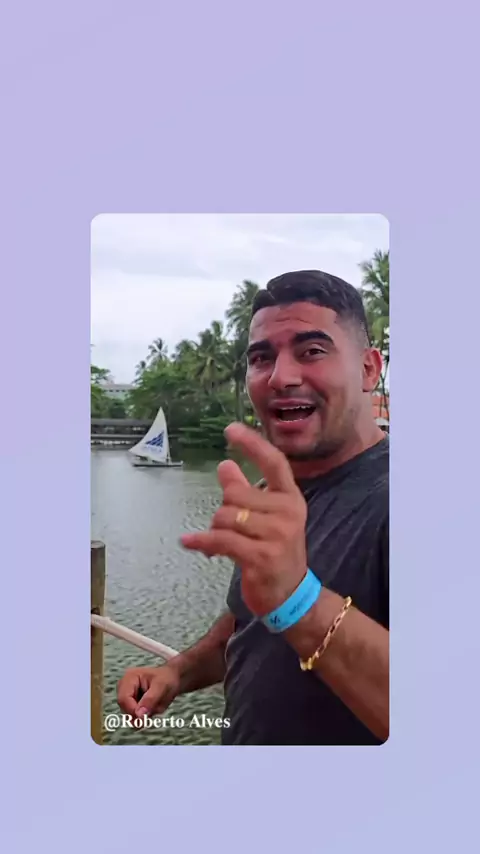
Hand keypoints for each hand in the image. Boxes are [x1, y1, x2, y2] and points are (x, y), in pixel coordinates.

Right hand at [117, 664, 180, 718]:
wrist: (171, 679)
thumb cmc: (167, 679)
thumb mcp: (162, 687)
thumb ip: (150, 700)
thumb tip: (139, 715)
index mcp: (129, 677)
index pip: (123, 699)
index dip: (133, 711)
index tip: (145, 718)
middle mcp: (123, 686)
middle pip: (124, 707)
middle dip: (138, 714)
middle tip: (153, 712)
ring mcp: (125, 695)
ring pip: (128, 714)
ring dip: (142, 716)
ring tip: (154, 707)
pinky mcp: (129, 703)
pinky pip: (133, 716)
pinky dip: (142, 717)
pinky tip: (151, 709)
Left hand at [181, 423, 307, 617]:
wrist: (290, 594)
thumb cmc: (275, 550)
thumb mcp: (265, 517)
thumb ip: (246, 491)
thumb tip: (224, 466)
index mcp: (291, 498)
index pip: (274, 462)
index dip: (252, 444)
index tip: (230, 430)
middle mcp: (288, 512)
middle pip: (236, 494)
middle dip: (223, 508)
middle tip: (228, 525)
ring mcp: (277, 535)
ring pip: (226, 517)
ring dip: (215, 529)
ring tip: (222, 541)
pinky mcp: (261, 557)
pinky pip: (221, 540)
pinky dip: (201, 541)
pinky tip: (188, 542)